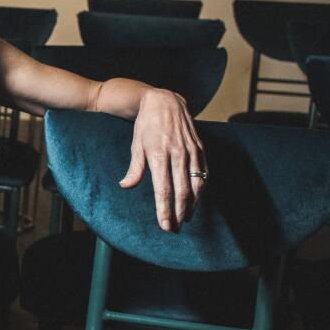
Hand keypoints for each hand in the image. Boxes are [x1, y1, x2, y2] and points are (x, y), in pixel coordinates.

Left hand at [118, 88, 207, 231]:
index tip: (165, 225)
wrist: (165, 101)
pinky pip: (204, 173)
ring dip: (193, 204)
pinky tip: (195, 198)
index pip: (163, 189)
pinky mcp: (201, 148)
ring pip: (196, 184)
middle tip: (175, 228)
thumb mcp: (136, 145)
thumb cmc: (146, 125)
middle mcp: (177, 154)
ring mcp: (191, 151)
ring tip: (186, 218)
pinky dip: (201, 189)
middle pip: (182, 191)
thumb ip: (134, 168)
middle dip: (179, 213)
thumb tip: (125, 186)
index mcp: (158, 155)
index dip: (165, 210)